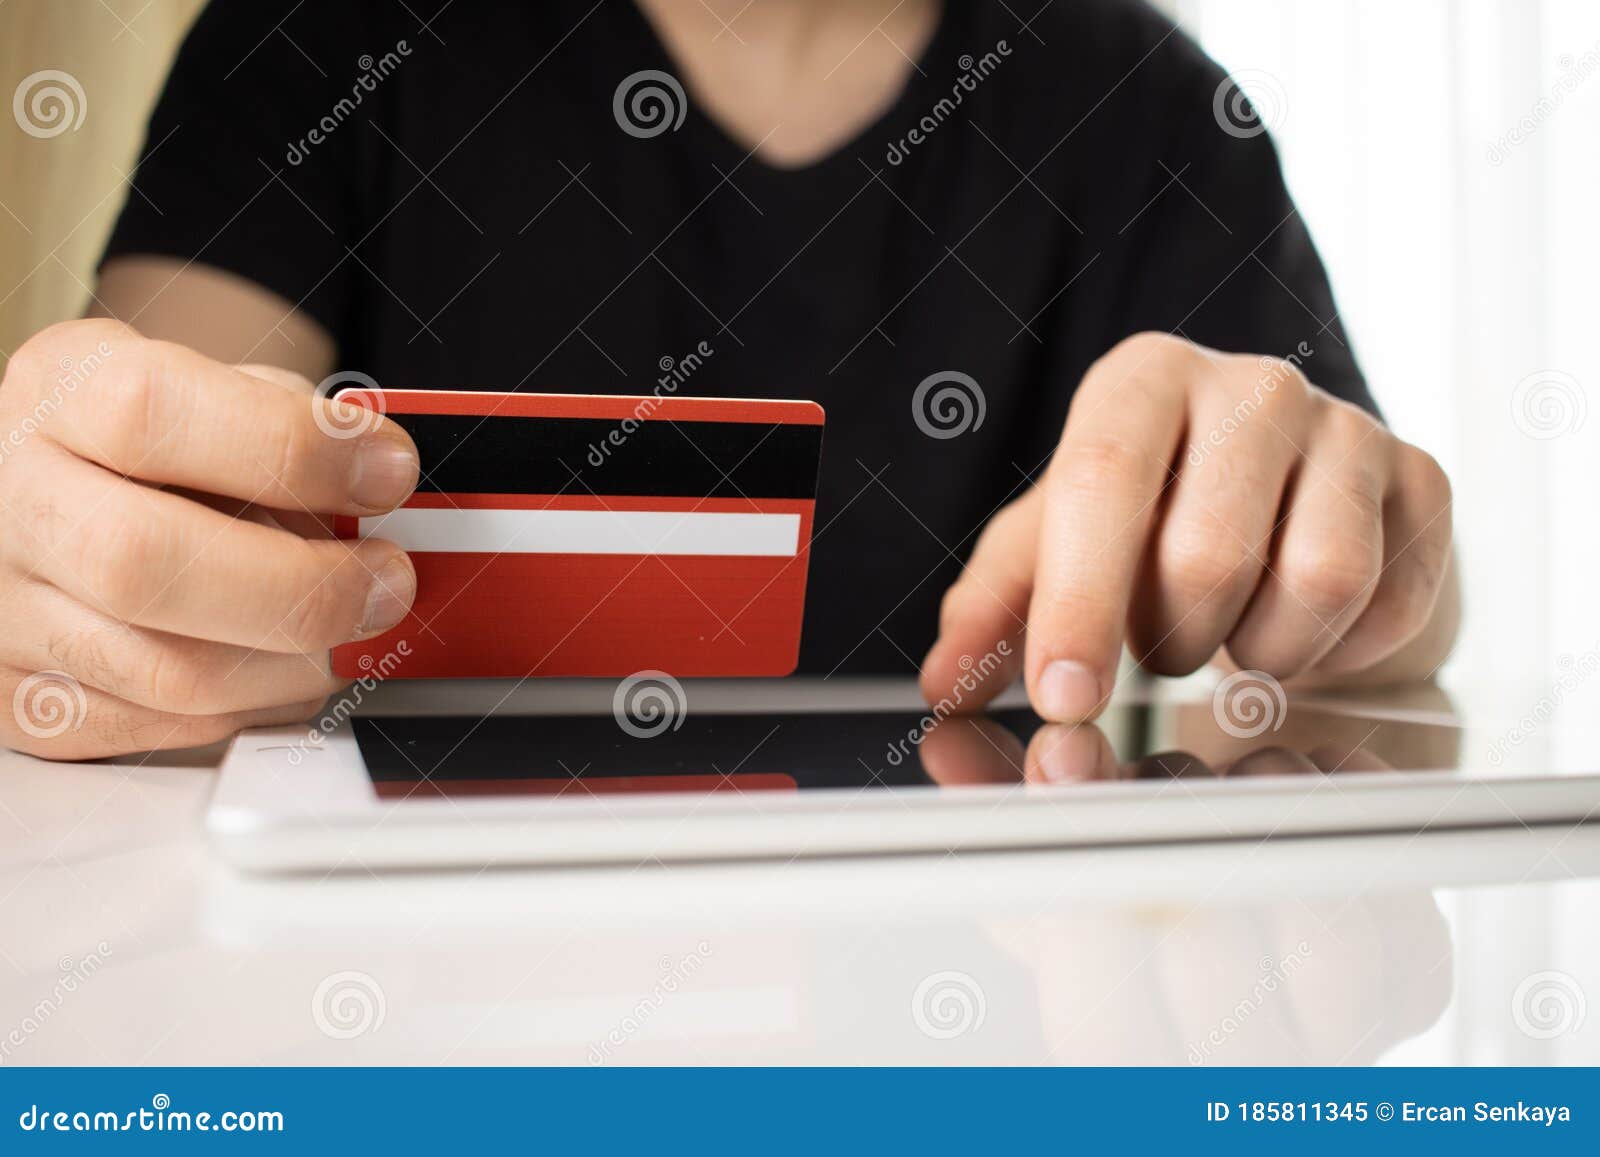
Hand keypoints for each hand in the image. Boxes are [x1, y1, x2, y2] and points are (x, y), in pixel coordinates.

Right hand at [0, 320, 419, 758]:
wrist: (67, 493)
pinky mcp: (28, 703)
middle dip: (303, 585)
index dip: (289, 449)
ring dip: (299, 661)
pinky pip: (168, 729)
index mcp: (61, 391)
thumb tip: (377, 483)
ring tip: (352, 626)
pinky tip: (290, 663)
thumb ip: (291, 427)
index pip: (150, 414)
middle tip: (387, 581)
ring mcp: (6, 611)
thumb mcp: (220, 391)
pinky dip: (259, 703)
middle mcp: (14, 500)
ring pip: (169, 670)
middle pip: (143, 562)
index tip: (386, 472)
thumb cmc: (167, 443)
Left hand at [921, 332, 1454, 720]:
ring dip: (1259, 650)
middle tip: (1162, 640)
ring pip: (1318, 583)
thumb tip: (944, 680)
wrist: (1281, 495)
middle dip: (1171, 638)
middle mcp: (1252, 385)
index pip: (1104, 483)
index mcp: (1142, 380)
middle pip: (1210, 554)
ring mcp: (1350, 427)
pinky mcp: (1424, 480)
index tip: (1064, 700)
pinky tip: (1299, 627)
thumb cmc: (1147, 517)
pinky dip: (1334, 653)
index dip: (1080, 603)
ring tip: (1230, 630)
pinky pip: (1387, 606)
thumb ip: (994, 606)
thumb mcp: (1053, 545)